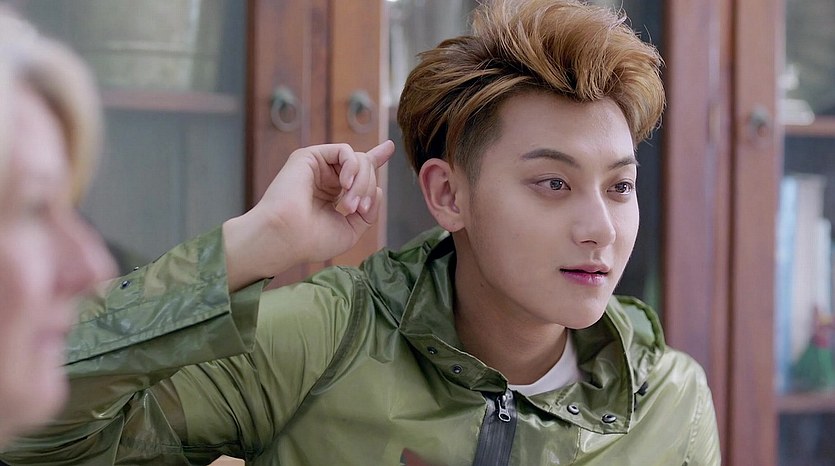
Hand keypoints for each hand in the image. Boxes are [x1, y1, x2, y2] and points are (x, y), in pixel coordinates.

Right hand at [223, 141, 394, 289]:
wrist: (286, 237)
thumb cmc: (312, 240)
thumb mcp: (350, 230)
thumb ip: (368, 212)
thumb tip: (378, 190)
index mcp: (334, 195)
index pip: (358, 173)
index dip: (375, 159)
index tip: (389, 148)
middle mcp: (327, 179)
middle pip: (365, 169)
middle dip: (369, 189)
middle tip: (358, 209)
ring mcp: (318, 167)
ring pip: (358, 160)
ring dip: (362, 183)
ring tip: (350, 205)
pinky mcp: (310, 156)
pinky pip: (345, 151)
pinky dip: (352, 167)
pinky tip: (345, 185)